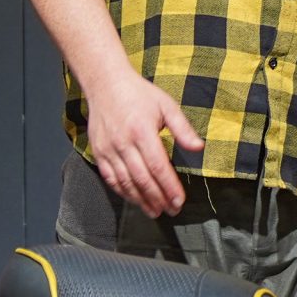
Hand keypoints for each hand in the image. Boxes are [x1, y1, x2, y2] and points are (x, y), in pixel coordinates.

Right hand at [84, 69, 201, 215]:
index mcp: (142, 131)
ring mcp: (108, 149)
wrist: (105, 84)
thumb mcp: (166, 105)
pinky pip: (110, 178)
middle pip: (142, 179)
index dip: (169, 186)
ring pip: (125, 182)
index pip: (158, 166)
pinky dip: (123, 192)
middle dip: (158, 198)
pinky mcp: (98, 152)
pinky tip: (135, 200)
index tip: (179, 201)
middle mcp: (123, 143)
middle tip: (171, 211)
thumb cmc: (140, 94)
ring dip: (141, 200)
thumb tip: (199, 148)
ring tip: (155, 212)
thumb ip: (183, 128)